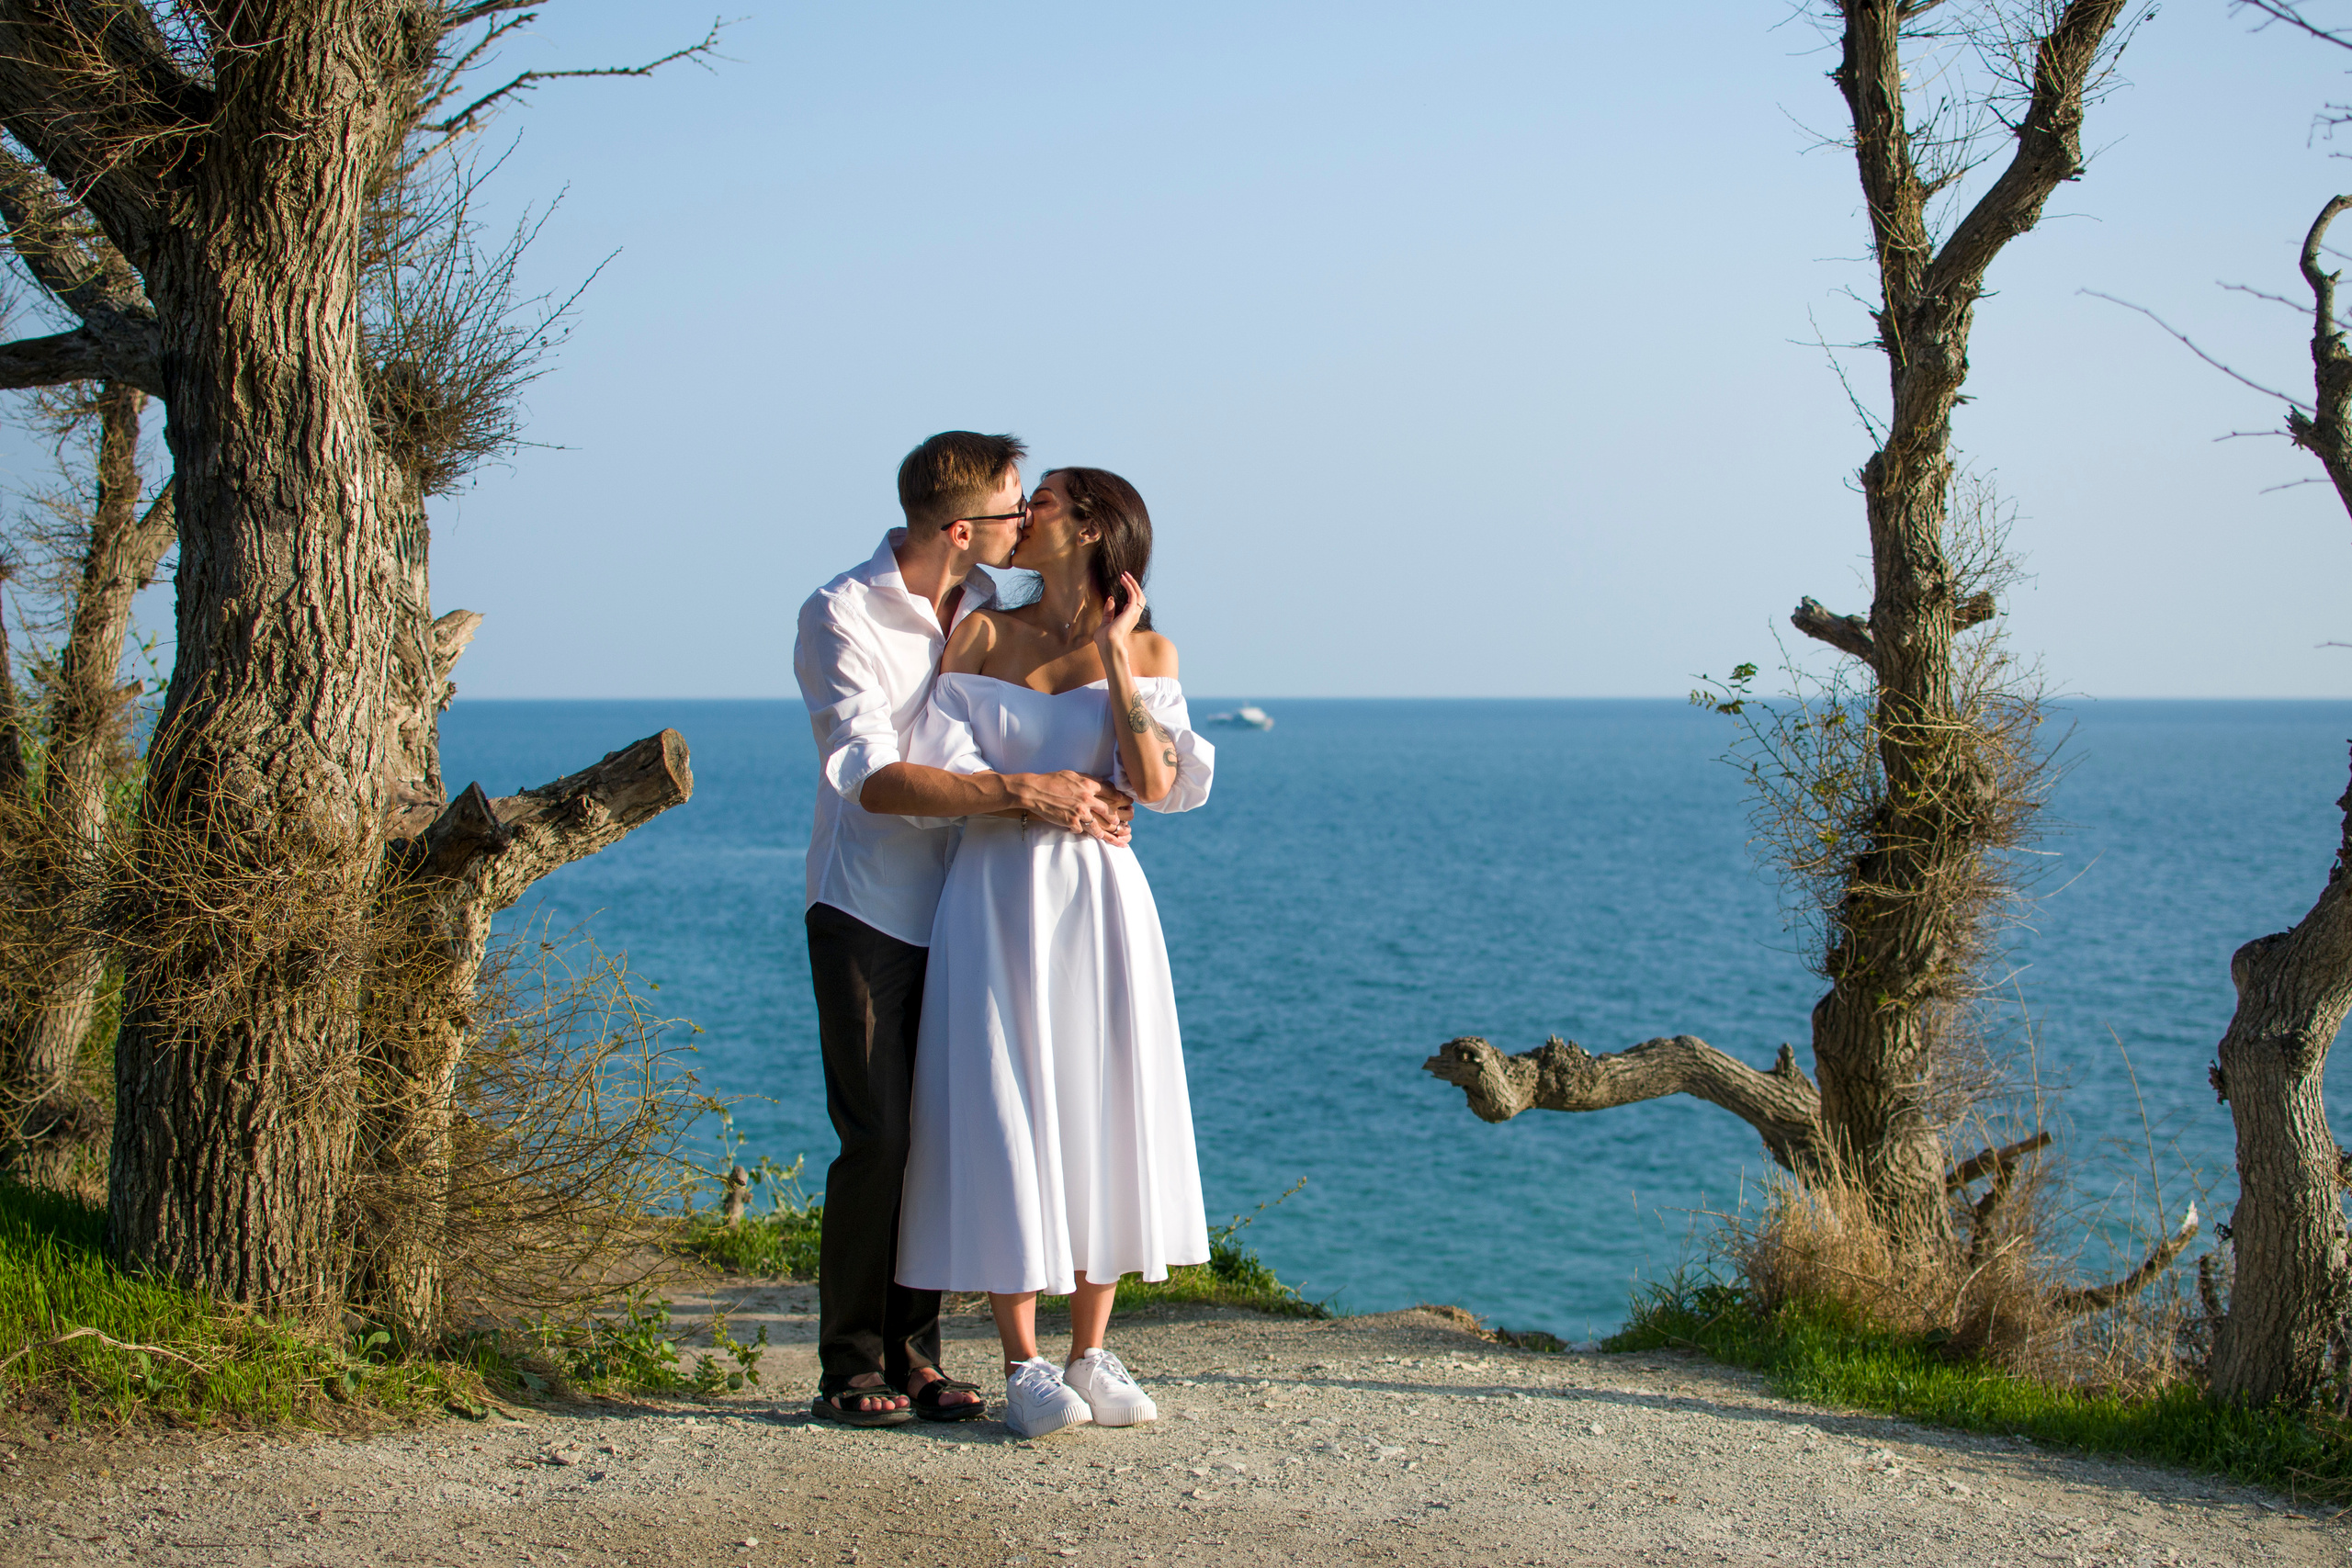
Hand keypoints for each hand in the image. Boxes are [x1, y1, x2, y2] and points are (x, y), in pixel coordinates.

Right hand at [1012, 770, 1132, 841]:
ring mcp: (1079, 812)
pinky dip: (1080, 831)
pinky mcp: (1070, 822)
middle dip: (1117, 818)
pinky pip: (1080, 830)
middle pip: (1109, 812)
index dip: (1122, 798)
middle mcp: (1087, 800)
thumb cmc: (1052, 780)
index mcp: (1088, 786)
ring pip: (1097, 827)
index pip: (1112, 793)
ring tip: (1107, 836)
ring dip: (1103, 832)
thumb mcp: (1073, 775)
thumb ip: (1089, 779)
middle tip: (1121, 822)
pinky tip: (1081, 832)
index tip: (1127, 802)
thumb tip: (1103, 782)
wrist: (1035, 791)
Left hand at [1094, 571, 1146, 654]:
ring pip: (1139, 594)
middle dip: (1133, 585)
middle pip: (1140, 597)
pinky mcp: (1131, 610)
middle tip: (1125, 575)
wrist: (1108, 644)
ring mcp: (1134, 614)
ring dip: (1133, 583)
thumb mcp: (1105, 623)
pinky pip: (1134, 594)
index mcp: (1129, 619)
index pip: (1134, 603)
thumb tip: (1110, 598)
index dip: (1130, 592)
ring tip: (1125, 575)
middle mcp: (1134, 616)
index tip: (1122, 582)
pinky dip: (1130, 586)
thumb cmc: (1105, 639)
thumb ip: (1108, 612)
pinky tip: (1124, 580)